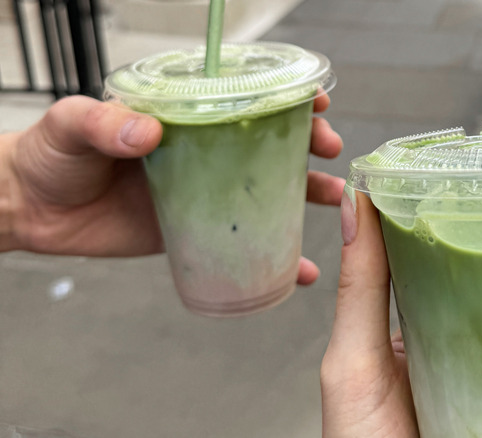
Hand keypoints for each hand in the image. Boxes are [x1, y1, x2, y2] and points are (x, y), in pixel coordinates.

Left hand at [0, 94, 342, 283]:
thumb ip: (105, 122)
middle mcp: (202, 149)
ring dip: (306, 192)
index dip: (285, 98)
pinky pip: (244, 237)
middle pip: (269, 142)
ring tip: (333, 199)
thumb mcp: (72, 127)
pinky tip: (301, 270)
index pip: (243, 97)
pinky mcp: (197, 227)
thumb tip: (147, 131)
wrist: (33, 212)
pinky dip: (277, 254)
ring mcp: (204, 189)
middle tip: (327, 150)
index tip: (315, 102)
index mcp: (183, 114)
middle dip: (307, 143)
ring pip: (268, 188)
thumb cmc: (50, 156)